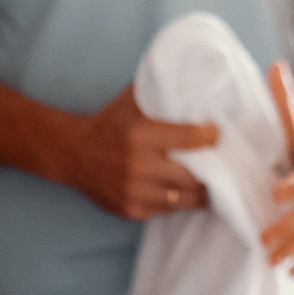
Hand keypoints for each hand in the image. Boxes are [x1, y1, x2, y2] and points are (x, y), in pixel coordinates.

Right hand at [66, 85, 217, 220]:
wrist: (72, 153)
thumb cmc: (108, 124)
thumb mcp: (131, 101)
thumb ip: (160, 93)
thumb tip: (194, 84)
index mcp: (141, 136)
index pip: (189, 140)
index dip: (209, 137)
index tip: (216, 135)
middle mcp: (138, 166)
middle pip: (192, 176)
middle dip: (210, 171)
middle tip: (221, 164)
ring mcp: (134, 192)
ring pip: (182, 199)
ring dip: (199, 192)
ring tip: (211, 184)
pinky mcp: (130, 209)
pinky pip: (166, 211)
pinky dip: (178, 202)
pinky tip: (186, 193)